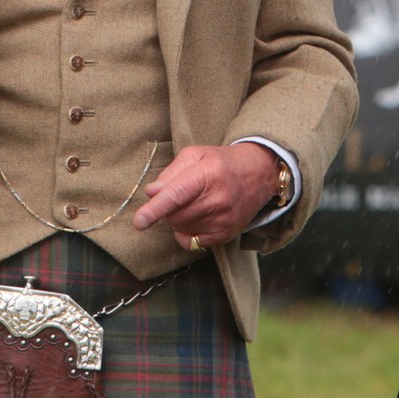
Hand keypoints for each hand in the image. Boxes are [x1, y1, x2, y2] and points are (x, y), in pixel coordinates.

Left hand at [132, 142, 281, 250]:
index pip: (176, 195)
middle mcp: (217, 199)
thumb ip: (171, 173)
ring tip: (193, 203)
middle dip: (167, 209)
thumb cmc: (221, 162)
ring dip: (178, 219)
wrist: (258, 174)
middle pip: (175, 216)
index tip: (139, 221)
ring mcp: (223, 219)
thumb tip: (152, 192)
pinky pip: (192, 242)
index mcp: (207, 174)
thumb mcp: (195, 155)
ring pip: (181, 229)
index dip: (155, 209)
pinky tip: (196, 218)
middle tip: (179, 196)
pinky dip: (186, 232)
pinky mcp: (226, 234)